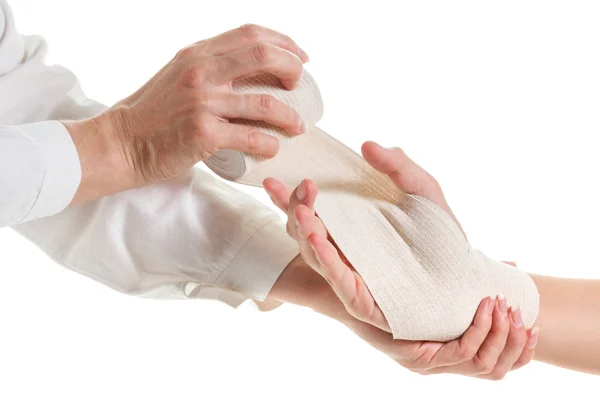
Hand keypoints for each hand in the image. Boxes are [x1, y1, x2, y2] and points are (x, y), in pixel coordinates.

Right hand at [66, 24, 308, 203]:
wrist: (121, 143)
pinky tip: (272, 148)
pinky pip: (252, 138)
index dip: (283, 41)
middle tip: (300, 85)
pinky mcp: (204, 134)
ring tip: (297, 126)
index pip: (250, 34)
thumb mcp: (177, 75)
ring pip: (265, 104)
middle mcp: (202, 72)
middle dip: (292, 68)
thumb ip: (208, 67)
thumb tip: (248, 69)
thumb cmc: (152, 113)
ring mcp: (203, 102)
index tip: (300, 56)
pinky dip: (270, 144)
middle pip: (264, 56)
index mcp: (197, 53)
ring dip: (290, 117)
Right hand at [264, 141, 538, 378]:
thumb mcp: (423, 192)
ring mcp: (349, 275)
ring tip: (303, 209)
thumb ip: (399, 167)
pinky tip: (317, 237)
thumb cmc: (444, 240)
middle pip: (303, 231)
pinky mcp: (361, 297)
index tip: (274, 178)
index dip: (288, 197)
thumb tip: (367, 144)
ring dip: (303, 230)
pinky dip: (324, 257)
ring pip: (313, 253)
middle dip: (294, 208)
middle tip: (304, 187)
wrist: (467, 279)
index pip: (310, 212)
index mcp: (351, 229)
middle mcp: (344, 251)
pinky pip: (336, 278)